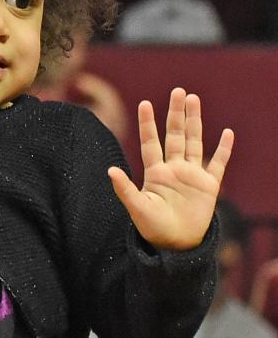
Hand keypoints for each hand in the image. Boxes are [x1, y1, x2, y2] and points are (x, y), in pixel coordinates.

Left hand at [108, 88, 232, 249]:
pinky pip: (218, 163)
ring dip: (195, 122)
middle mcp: (173, 169)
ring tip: (194, 100)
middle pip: (175, 135)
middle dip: (176, 114)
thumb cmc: (153, 229)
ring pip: (194, 142)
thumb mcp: (137, 209)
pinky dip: (223, 149)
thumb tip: (110, 170)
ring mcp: (192, 175)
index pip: (150, 142)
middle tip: (178, 91)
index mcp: (155, 173)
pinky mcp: (209, 185)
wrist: (176, 246)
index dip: (148, 123)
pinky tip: (227, 133)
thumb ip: (125, 189)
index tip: (145, 103)